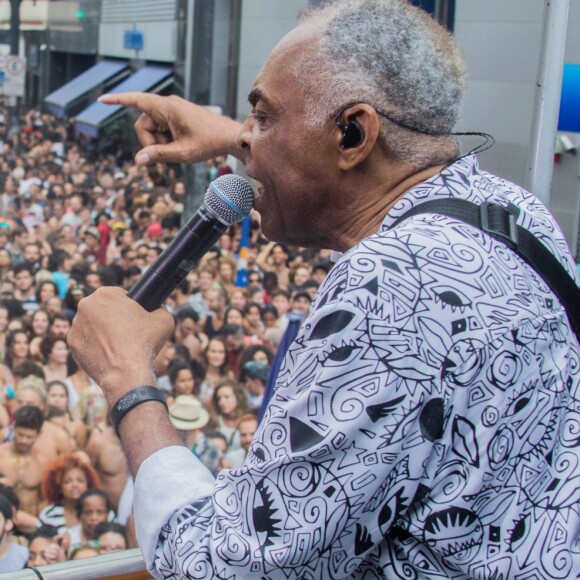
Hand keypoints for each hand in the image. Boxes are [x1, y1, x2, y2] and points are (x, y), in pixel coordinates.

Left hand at [68, 287, 173, 404]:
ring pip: (93, 324)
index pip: (119, 295)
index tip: (135, 317)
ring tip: (118, 344)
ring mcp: (76, 326)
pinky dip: (95, 345)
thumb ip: (161, 309)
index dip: (130, 305)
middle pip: (104, 308)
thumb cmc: (144, 343)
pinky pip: (86, 340)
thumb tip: (158, 310)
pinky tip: (108, 352)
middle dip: (114, 317)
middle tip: (128, 331)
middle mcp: (85, 306)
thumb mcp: (164, 320)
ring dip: (103, 330)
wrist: (126, 373)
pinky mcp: (72, 344)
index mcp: (105, 294)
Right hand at [98, 92, 243, 165]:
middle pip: (143, 124)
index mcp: (168, 108)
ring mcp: (173, 111)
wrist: (229, 137)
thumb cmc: (209, 143)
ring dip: (160, 142)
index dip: (118, 100)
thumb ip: (159, 155)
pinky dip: (167, 140)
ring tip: (179, 149)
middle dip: (149, 142)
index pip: (136, 100)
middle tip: (165, 156)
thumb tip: (138, 160)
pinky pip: (163, 130)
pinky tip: (180, 146)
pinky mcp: (177, 118)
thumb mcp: (183, 153)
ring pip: (153, 129)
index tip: (101, 100)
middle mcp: (168, 105)